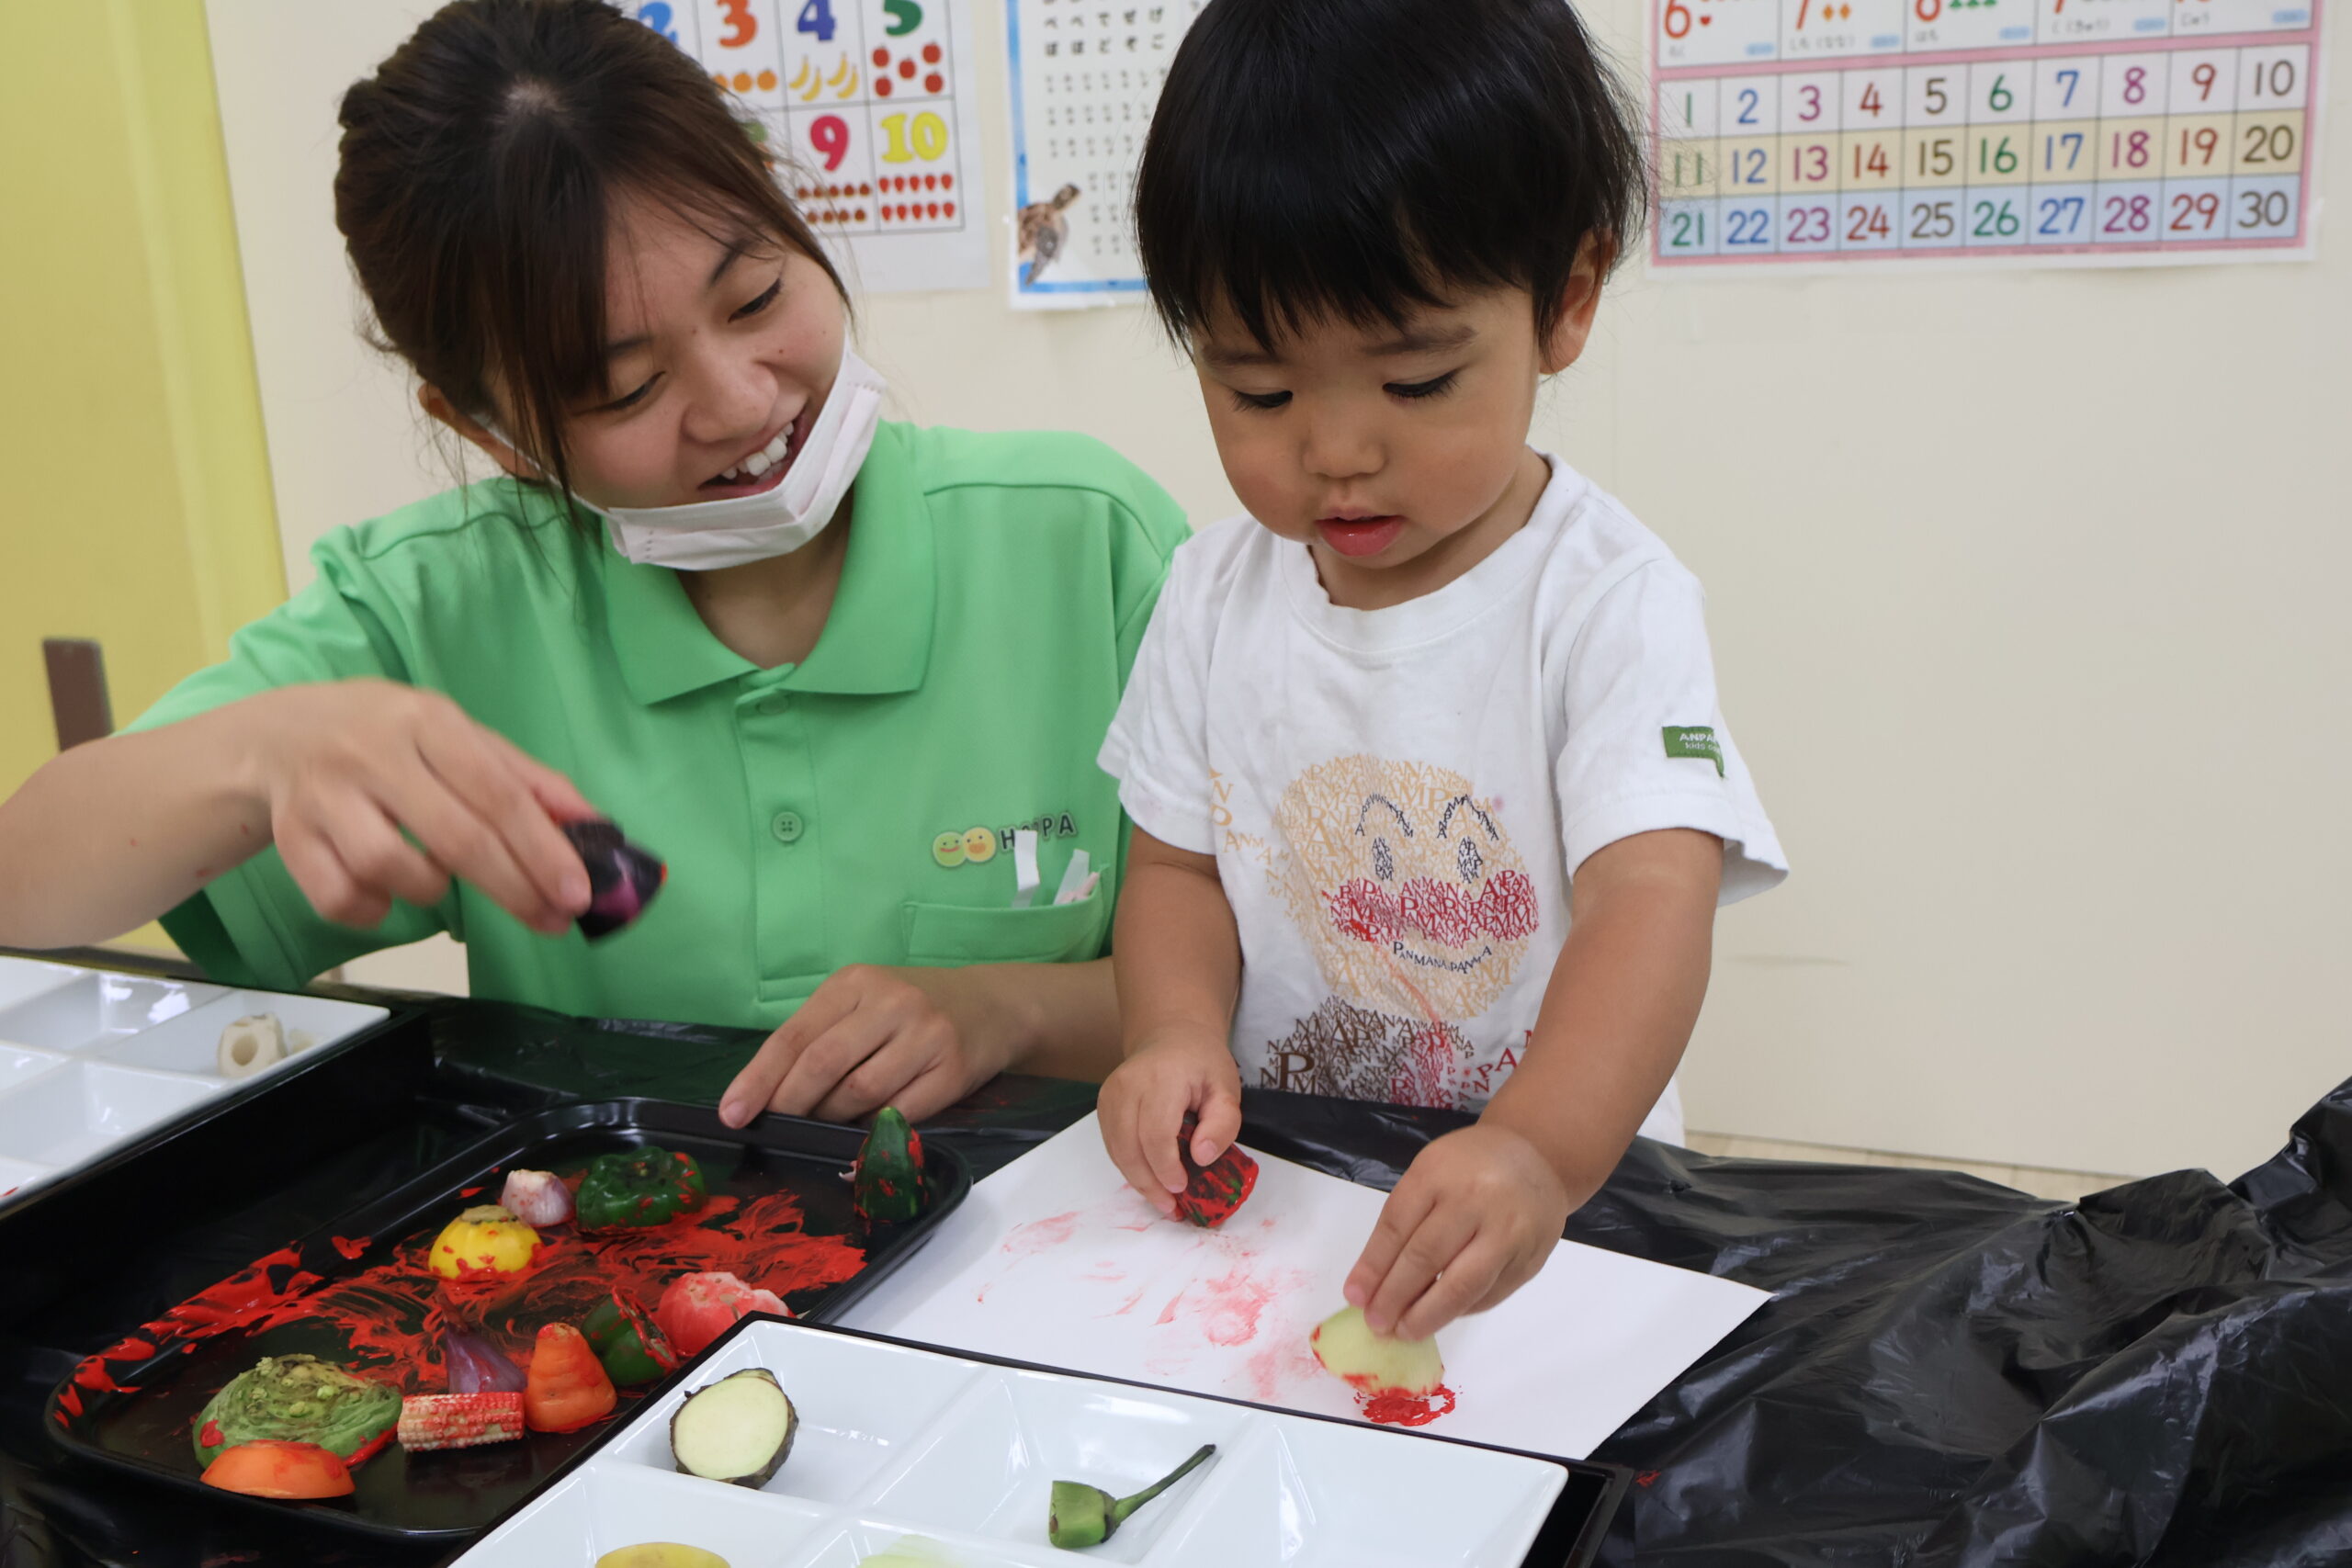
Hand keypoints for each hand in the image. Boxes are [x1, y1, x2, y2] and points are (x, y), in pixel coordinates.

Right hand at [250, 681, 593, 934]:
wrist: (278, 735)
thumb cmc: (391, 738)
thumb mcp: (458, 737)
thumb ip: (525, 780)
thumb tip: (593, 826)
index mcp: (426, 721)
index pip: (497, 792)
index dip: (542, 847)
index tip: (577, 892)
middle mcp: (372, 753)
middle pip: (456, 837)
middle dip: (514, 888)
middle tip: (552, 920)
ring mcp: (324, 796)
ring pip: (392, 869)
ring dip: (431, 889)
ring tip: (437, 876)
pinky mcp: (289, 836)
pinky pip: (341, 898)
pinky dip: (374, 909)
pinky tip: (387, 892)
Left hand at [718, 965, 1012, 1128]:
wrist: (992, 1005)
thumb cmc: (912, 1008)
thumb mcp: (864, 1003)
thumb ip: (821, 1037)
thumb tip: (769, 1096)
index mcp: (856, 982)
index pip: (795, 1035)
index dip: (758, 1079)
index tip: (733, 1113)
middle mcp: (892, 1003)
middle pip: (823, 1064)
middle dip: (791, 1104)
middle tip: (777, 1126)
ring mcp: (926, 1036)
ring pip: (859, 1093)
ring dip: (833, 1117)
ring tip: (828, 1121)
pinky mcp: (953, 1070)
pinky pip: (899, 1113)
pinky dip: (873, 1129)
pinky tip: (865, 1129)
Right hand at [1097, 1026, 1242, 1217]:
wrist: (1171, 1036)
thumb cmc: (1202, 1064)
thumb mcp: (1227, 1089)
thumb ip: (1222, 1123)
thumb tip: (1200, 1157)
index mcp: (1162, 1078)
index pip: (1155, 1133)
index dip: (1166, 1167)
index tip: (1183, 1188)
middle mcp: (1128, 1085)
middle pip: (1130, 1147)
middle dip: (1150, 1184)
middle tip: (1172, 1208)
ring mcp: (1110, 1094)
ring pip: (1117, 1151)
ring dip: (1138, 1182)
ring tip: (1163, 1202)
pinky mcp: (1104, 1105)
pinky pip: (1113, 1145)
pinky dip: (1130, 1168)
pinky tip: (1150, 1180)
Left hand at [1343, 1123, 1572, 1341]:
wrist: (1537, 1157)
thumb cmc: (1470, 1168)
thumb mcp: (1430, 1174)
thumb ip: (1404, 1221)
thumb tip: (1373, 1284)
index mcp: (1438, 1172)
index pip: (1397, 1226)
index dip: (1373, 1267)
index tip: (1355, 1297)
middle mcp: (1476, 1199)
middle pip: (1426, 1257)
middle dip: (1395, 1297)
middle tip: (1377, 1323)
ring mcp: (1508, 1230)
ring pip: (1462, 1284)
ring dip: (1428, 1315)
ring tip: (1404, 1331)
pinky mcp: (1529, 1258)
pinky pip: (1488, 1294)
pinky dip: (1459, 1310)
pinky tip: (1439, 1316)